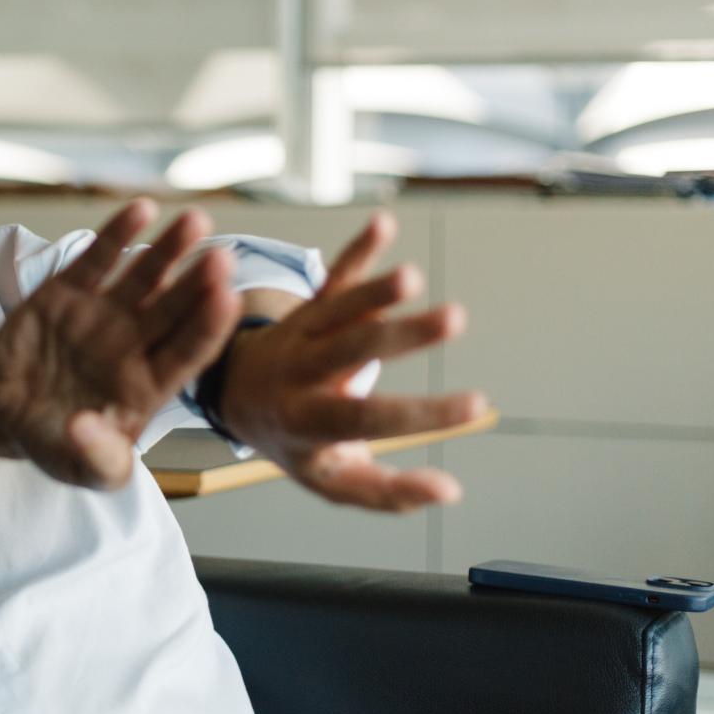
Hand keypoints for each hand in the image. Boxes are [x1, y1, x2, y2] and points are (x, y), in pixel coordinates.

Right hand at [0, 199, 238, 489]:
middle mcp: (136, 344)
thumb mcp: (81, 471)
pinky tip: (141, 210)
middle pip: (176, 309)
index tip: (228, 300)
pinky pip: (98, 259)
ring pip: (145, 276)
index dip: (208, 327)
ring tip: (196, 221)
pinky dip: (118, 235)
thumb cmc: (55, 443)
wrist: (1, 410)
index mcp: (150, 386)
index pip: (188, 353)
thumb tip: (87, 429)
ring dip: (171, 249)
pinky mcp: (69, 291)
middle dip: (200, 283)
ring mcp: (105, 314)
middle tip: (222, 257)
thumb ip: (98, 461)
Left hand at [217, 211, 487, 511]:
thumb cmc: (299, 444)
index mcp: (305, 422)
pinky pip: (331, 279)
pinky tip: (384, 221)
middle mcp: (298, 375)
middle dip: (402, 335)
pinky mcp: (307, 308)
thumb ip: (386, 492)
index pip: (367, 418)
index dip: (421, 414)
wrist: (236, 398)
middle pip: (350, 352)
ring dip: (376, 291)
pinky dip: (357, 251)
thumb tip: (450, 492)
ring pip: (338, 311)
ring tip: (411, 277)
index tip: (477, 404)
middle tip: (455, 318)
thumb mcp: (331, 480)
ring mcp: (300, 336)